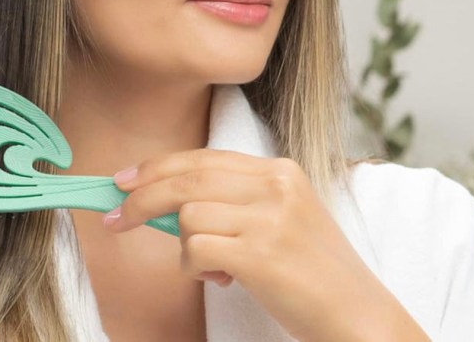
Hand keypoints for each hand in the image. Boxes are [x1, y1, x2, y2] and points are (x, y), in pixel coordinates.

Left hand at [102, 149, 429, 340]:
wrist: (356, 314)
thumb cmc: (311, 273)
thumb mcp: (279, 220)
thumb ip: (231, 203)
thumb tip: (163, 205)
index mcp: (280, 171)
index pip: (203, 158)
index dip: (156, 168)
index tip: (124, 181)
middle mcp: (276, 186)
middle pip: (186, 178)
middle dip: (141, 198)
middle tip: (116, 218)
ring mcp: (270, 218)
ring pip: (188, 215)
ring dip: (183, 246)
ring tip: (212, 268)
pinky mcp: (261, 253)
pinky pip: (194, 248)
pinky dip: (192, 267)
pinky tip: (220, 279)